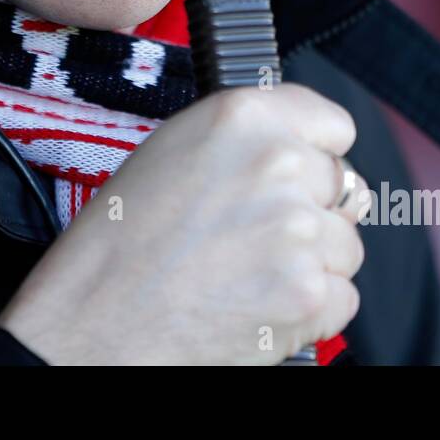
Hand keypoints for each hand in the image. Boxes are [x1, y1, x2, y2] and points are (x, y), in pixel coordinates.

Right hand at [0, 83, 366, 364]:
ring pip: (346, 245)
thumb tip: (301, 151)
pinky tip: (255, 303)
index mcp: (243, 118)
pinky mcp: (309, 294)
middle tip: (254, 235)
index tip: (299, 172)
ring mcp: (299, 231)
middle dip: (310, 211)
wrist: (94, 322)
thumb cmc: (119, 241)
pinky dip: (309, 308)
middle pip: (343, 187)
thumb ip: (246, 140)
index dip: (315, 153)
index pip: (333, 124)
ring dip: (311, 261)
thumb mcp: (173, 150)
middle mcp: (279, 165)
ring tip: (245, 272)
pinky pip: (343, 295)